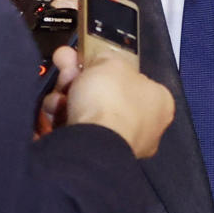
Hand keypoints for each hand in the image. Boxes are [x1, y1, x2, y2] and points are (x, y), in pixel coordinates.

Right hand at [48, 44, 174, 157]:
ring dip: (68, 96)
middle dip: (80, 77)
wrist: (90, 142)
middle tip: (65, 65)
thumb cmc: (111, 99)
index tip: (88, 58)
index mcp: (159, 103)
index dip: (108, 66)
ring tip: (58, 92)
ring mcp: (119, 144)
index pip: (134, 79)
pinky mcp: (94, 155)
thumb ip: (106, 58)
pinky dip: (63, 118)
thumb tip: (100, 62)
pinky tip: (54, 109)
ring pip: (88, 111)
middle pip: (105, 94)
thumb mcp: (110, 62)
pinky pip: (77, 130)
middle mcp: (144, 127)